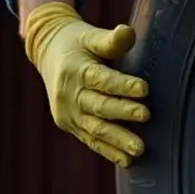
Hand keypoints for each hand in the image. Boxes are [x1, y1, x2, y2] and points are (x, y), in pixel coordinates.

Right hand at [23, 1, 149, 166]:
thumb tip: (128, 33)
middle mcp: (68, 94)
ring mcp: (67, 113)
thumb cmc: (77, 43)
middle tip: (146, 116)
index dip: (122, 85)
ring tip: (139, 149)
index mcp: (75, 70)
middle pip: (99, 106)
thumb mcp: (90, 35)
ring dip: (118, 140)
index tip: (144, 88)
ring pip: (95, 128)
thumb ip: (111, 40)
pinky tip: (127, 160)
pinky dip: (108, 151)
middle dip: (123, 112)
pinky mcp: (69, 125)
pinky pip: (90, 140)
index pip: (101, 79)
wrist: (48, 54)